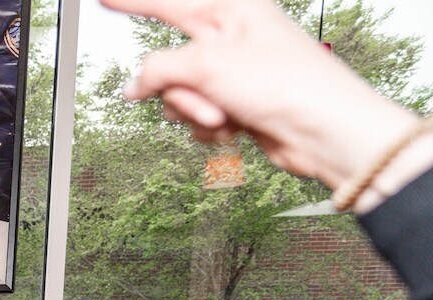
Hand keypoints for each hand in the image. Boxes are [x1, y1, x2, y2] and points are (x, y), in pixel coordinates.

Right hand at [106, 0, 414, 189]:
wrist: (322, 131)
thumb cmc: (287, 84)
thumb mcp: (207, 66)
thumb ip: (158, 70)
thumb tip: (133, 87)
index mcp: (230, 11)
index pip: (166, 3)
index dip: (132, 2)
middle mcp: (231, 38)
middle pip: (169, 62)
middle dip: (177, 89)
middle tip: (200, 99)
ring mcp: (233, 73)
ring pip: (179, 95)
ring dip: (195, 113)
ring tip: (226, 115)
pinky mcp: (237, 104)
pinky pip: (197, 116)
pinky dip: (211, 127)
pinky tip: (235, 127)